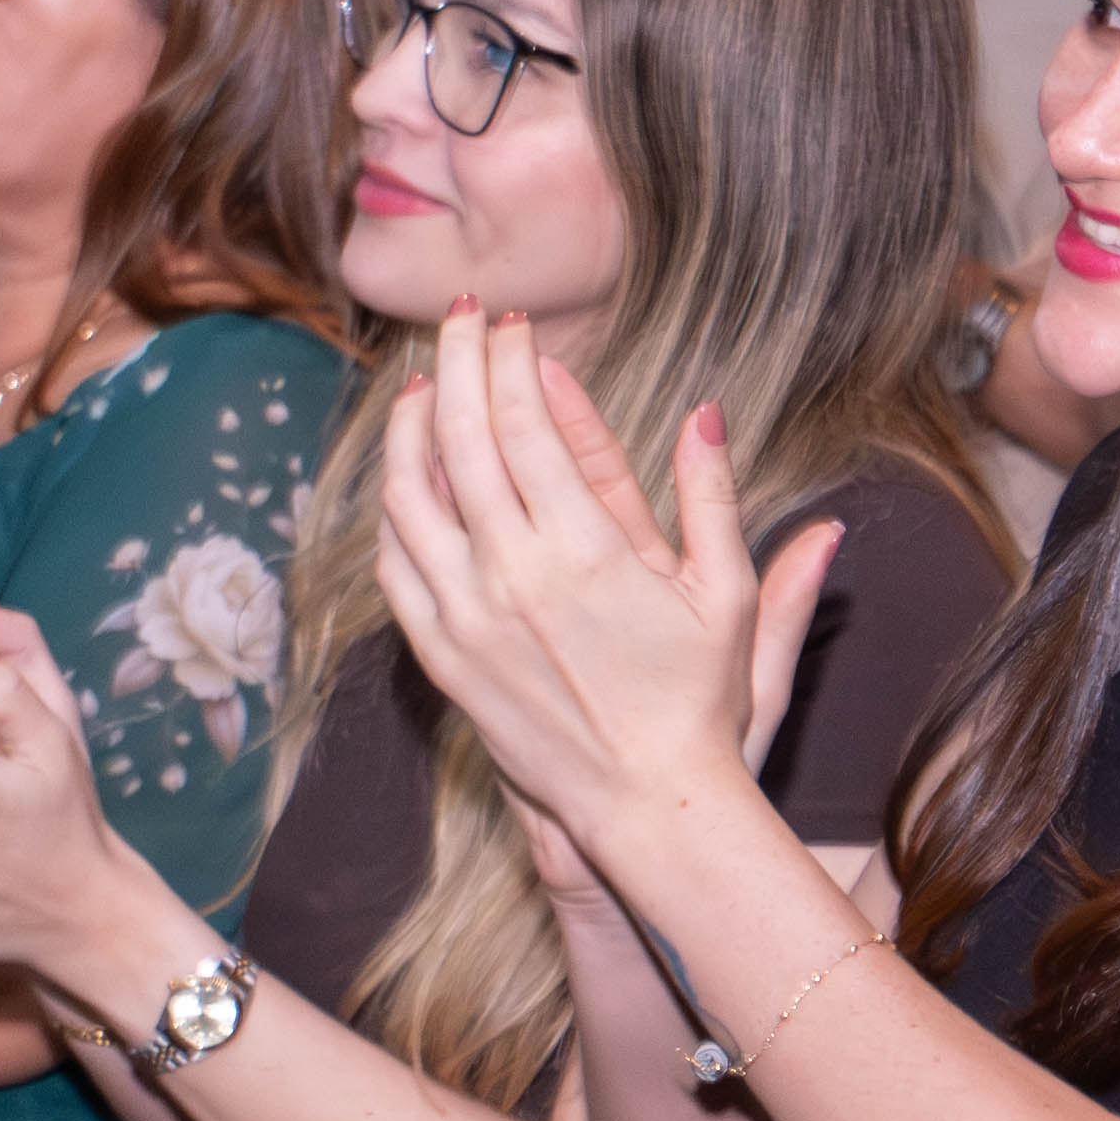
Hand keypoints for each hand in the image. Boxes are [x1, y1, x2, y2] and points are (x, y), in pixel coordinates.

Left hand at [363, 306, 843, 859]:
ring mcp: (465, 617)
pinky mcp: (442, 656)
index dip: (513, 362)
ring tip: (422, 381)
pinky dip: (394, 507)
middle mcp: (511, 576)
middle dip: (457, 362)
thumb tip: (706, 414)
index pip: (526, 425)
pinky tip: (406, 475)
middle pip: (461, 440)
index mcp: (584, 551)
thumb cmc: (699, 702)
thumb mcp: (726, 595)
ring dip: (410, 425)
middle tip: (462, 315)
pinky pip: (396, 563)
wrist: (646, 805)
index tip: (515, 323)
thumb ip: (715, 499)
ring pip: (410, 495)